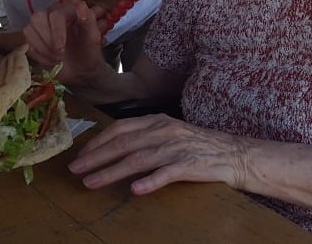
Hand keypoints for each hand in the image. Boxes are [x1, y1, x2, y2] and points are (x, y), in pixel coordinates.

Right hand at [24, 0, 108, 86]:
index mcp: (69, 8)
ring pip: (29, 29)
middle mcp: (53, 11)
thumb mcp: (94, 38)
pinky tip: (52, 60)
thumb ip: (89, 20)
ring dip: (43, 48)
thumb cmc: (89, 51)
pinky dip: (40, 55)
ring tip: (58, 58)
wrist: (82, 69)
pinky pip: (28, 43)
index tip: (61, 48)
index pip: (56, 14)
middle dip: (48, 40)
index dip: (56, 31)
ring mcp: (41, 24)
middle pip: (38, 18)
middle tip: (61, 55)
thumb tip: (81, 5)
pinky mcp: (33, 37)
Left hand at [68, 114, 250, 194]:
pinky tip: (135, 190)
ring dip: (111, 172)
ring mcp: (176, 148)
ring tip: (92, 183)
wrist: (236, 154)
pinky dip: (149, 182)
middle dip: (96, 157)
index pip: (120, 128)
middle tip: (75, 169)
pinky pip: (166, 174)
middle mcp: (164, 131)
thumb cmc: (200, 146)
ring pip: (137, 159)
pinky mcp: (190, 165)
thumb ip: (146, 137)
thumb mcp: (171, 133)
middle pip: (123, 144)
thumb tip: (116, 148)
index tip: (81, 154)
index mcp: (158, 121)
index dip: (98, 141)